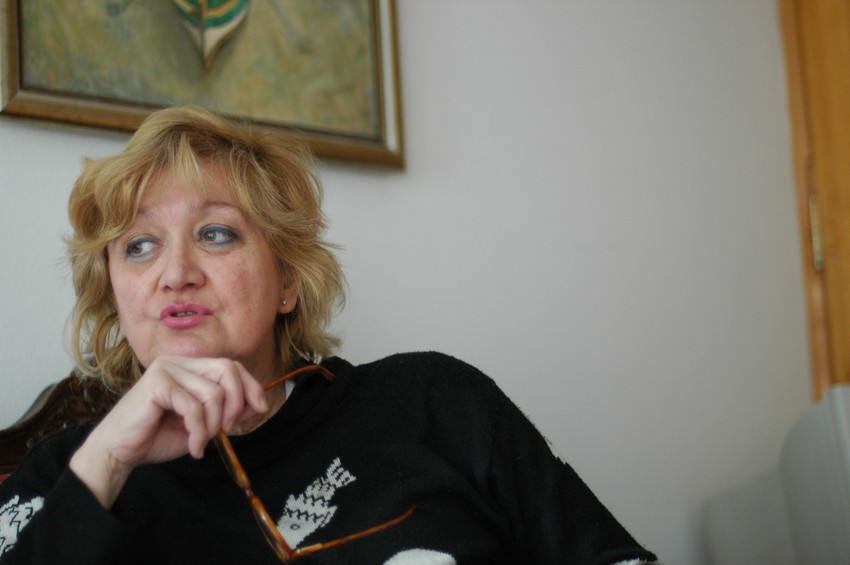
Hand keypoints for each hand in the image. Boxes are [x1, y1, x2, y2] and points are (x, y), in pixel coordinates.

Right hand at [69, 356, 267, 507]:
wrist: (119, 453)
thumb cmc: (157, 437)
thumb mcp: (203, 424)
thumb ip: (229, 411)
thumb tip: (258, 403)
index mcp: (188, 366)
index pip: (231, 365)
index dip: (251, 385)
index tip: (260, 408)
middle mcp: (177, 361)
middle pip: (227, 370)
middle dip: (237, 403)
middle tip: (227, 430)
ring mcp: (165, 369)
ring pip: (214, 392)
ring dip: (214, 424)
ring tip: (202, 441)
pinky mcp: (156, 383)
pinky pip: (194, 407)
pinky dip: (199, 431)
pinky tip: (193, 447)